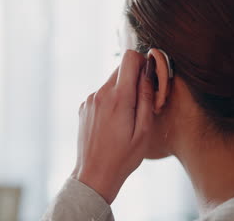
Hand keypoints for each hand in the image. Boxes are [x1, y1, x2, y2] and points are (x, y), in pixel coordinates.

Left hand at [71, 50, 154, 203]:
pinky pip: (102, 94)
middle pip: (121, 68)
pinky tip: (114, 123)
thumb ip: (147, 98)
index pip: (129, 58)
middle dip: (135, 78)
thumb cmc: (123, 157)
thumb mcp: (144, 130)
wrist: (94, 175)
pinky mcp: (84, 107)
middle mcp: (100, 94)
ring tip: (128, 117)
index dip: (142, 62)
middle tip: (142, 102)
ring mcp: (89, 100)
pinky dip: (112, 100)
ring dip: (123, 91)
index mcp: (118, 98)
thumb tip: (148, 73)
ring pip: (111, 82)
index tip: (149, 78)